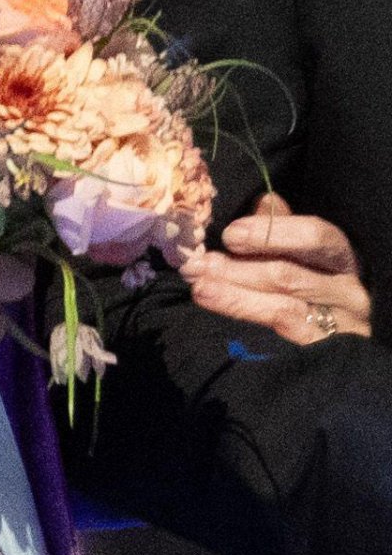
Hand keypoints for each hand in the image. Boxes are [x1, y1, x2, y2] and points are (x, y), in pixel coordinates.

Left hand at [181, 192, 371, 343]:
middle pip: (290, 276)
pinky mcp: (326, 353)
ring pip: (283, 308)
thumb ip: (285, 228)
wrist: (356, 350)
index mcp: (341, 257)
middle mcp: (348, 290)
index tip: (231, 235)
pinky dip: (247, 318)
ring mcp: (341, 326)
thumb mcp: (310, 255)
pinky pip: (284, 337)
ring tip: (199, 287)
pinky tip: (218, 308)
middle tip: (197, 264)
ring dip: (234, 295)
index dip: (272, 233)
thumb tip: (265, 201)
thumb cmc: (324, 286)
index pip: (316, 237)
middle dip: (238, 268)